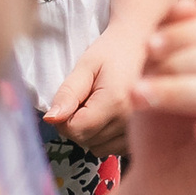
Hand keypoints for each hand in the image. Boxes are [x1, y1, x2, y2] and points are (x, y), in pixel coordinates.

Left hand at [41, 26, 135, 149]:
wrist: (144, 45)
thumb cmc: (114, 51)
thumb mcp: (85, 66)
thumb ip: (68, 93)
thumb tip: (51, 119)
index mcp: (115, 102)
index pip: (76, 131)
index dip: (64, 119)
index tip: (70, 101)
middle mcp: (131, 121)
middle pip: (86, 141)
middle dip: (77, 125)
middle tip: (85, 99)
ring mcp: (139, 130)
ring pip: (98, 148)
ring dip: (91, 133)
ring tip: (99, 106)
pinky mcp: (143, 135)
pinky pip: (113, 149)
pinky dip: (106, 137)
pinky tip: (109, 117)